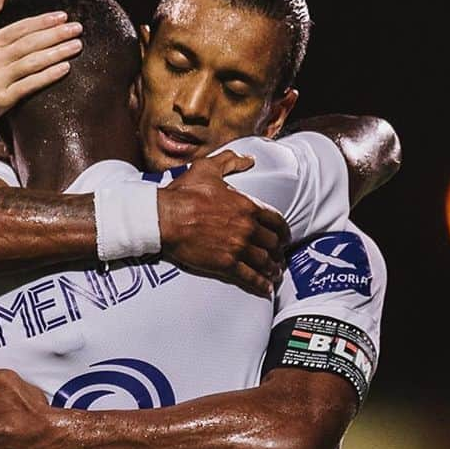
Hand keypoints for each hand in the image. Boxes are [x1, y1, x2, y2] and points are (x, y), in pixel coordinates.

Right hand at [0, 0, 82, 131]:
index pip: (19, 28)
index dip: (42, 21)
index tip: (63, 16)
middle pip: (29, 43)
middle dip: (55, 34)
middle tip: (78, 28)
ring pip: (31, 62)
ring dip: (56, 53)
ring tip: (76, 46)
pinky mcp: (1, 100)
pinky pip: (28, 86)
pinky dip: (47, 76)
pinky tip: (64, 69)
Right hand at [157, 151, 290, 297]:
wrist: (165, 217)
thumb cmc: (184, 193)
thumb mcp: (208, 168)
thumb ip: (231, 161)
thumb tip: (248, 159)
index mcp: (247, 206)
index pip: (276, 221)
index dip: (283, 231)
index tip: (284, 237)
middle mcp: (248, 228)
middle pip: (273, 243)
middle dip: (278, 252)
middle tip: (279, 257)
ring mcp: (238, 247)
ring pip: (264, 261)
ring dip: (273, 269)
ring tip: (275, 274)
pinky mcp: (226, 264)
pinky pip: (249, 277)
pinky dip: (260, 284)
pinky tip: (265, 288)